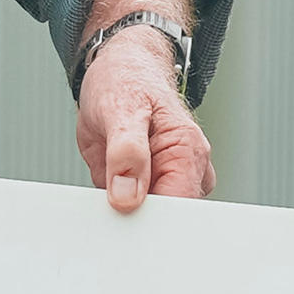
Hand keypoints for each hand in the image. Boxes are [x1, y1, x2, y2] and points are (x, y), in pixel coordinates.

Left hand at [74, 35, 212, 213]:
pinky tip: (105, 192)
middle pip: (166, 221)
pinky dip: (113, 210)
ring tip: (107, 182)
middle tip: (108, 200)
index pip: (178, 208)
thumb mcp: (120, 108)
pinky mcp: (144, 187)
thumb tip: (127, 197)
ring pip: (147, 220)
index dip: (151, 221)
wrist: (119, 72)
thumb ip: (126, 152)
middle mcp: (185, 170)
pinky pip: (129, 212)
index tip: (124, 218)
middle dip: (136, 221)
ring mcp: (166, 180)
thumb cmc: (125, 81)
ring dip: (122, 216)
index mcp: (188, 151)